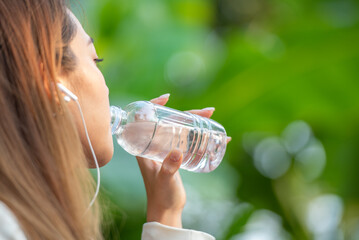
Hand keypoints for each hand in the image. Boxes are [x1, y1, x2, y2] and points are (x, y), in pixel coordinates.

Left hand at [136, 94, 230, 227]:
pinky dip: (202, 137)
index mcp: (144, 147)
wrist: (166, 210)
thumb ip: (169, 167)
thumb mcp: (165, 179)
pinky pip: (189, 141)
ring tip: (212, 117)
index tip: (168, 98)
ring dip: (197, 122)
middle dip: (189, 113)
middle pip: (171, 122)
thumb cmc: (160, 195)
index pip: (147, 119)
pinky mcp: (177, 157)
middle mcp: (155, 145)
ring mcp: (167, 150)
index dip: (155, 105)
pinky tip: (218, 137)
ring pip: (181, 129)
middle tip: (208, 111)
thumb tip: (178, 152)